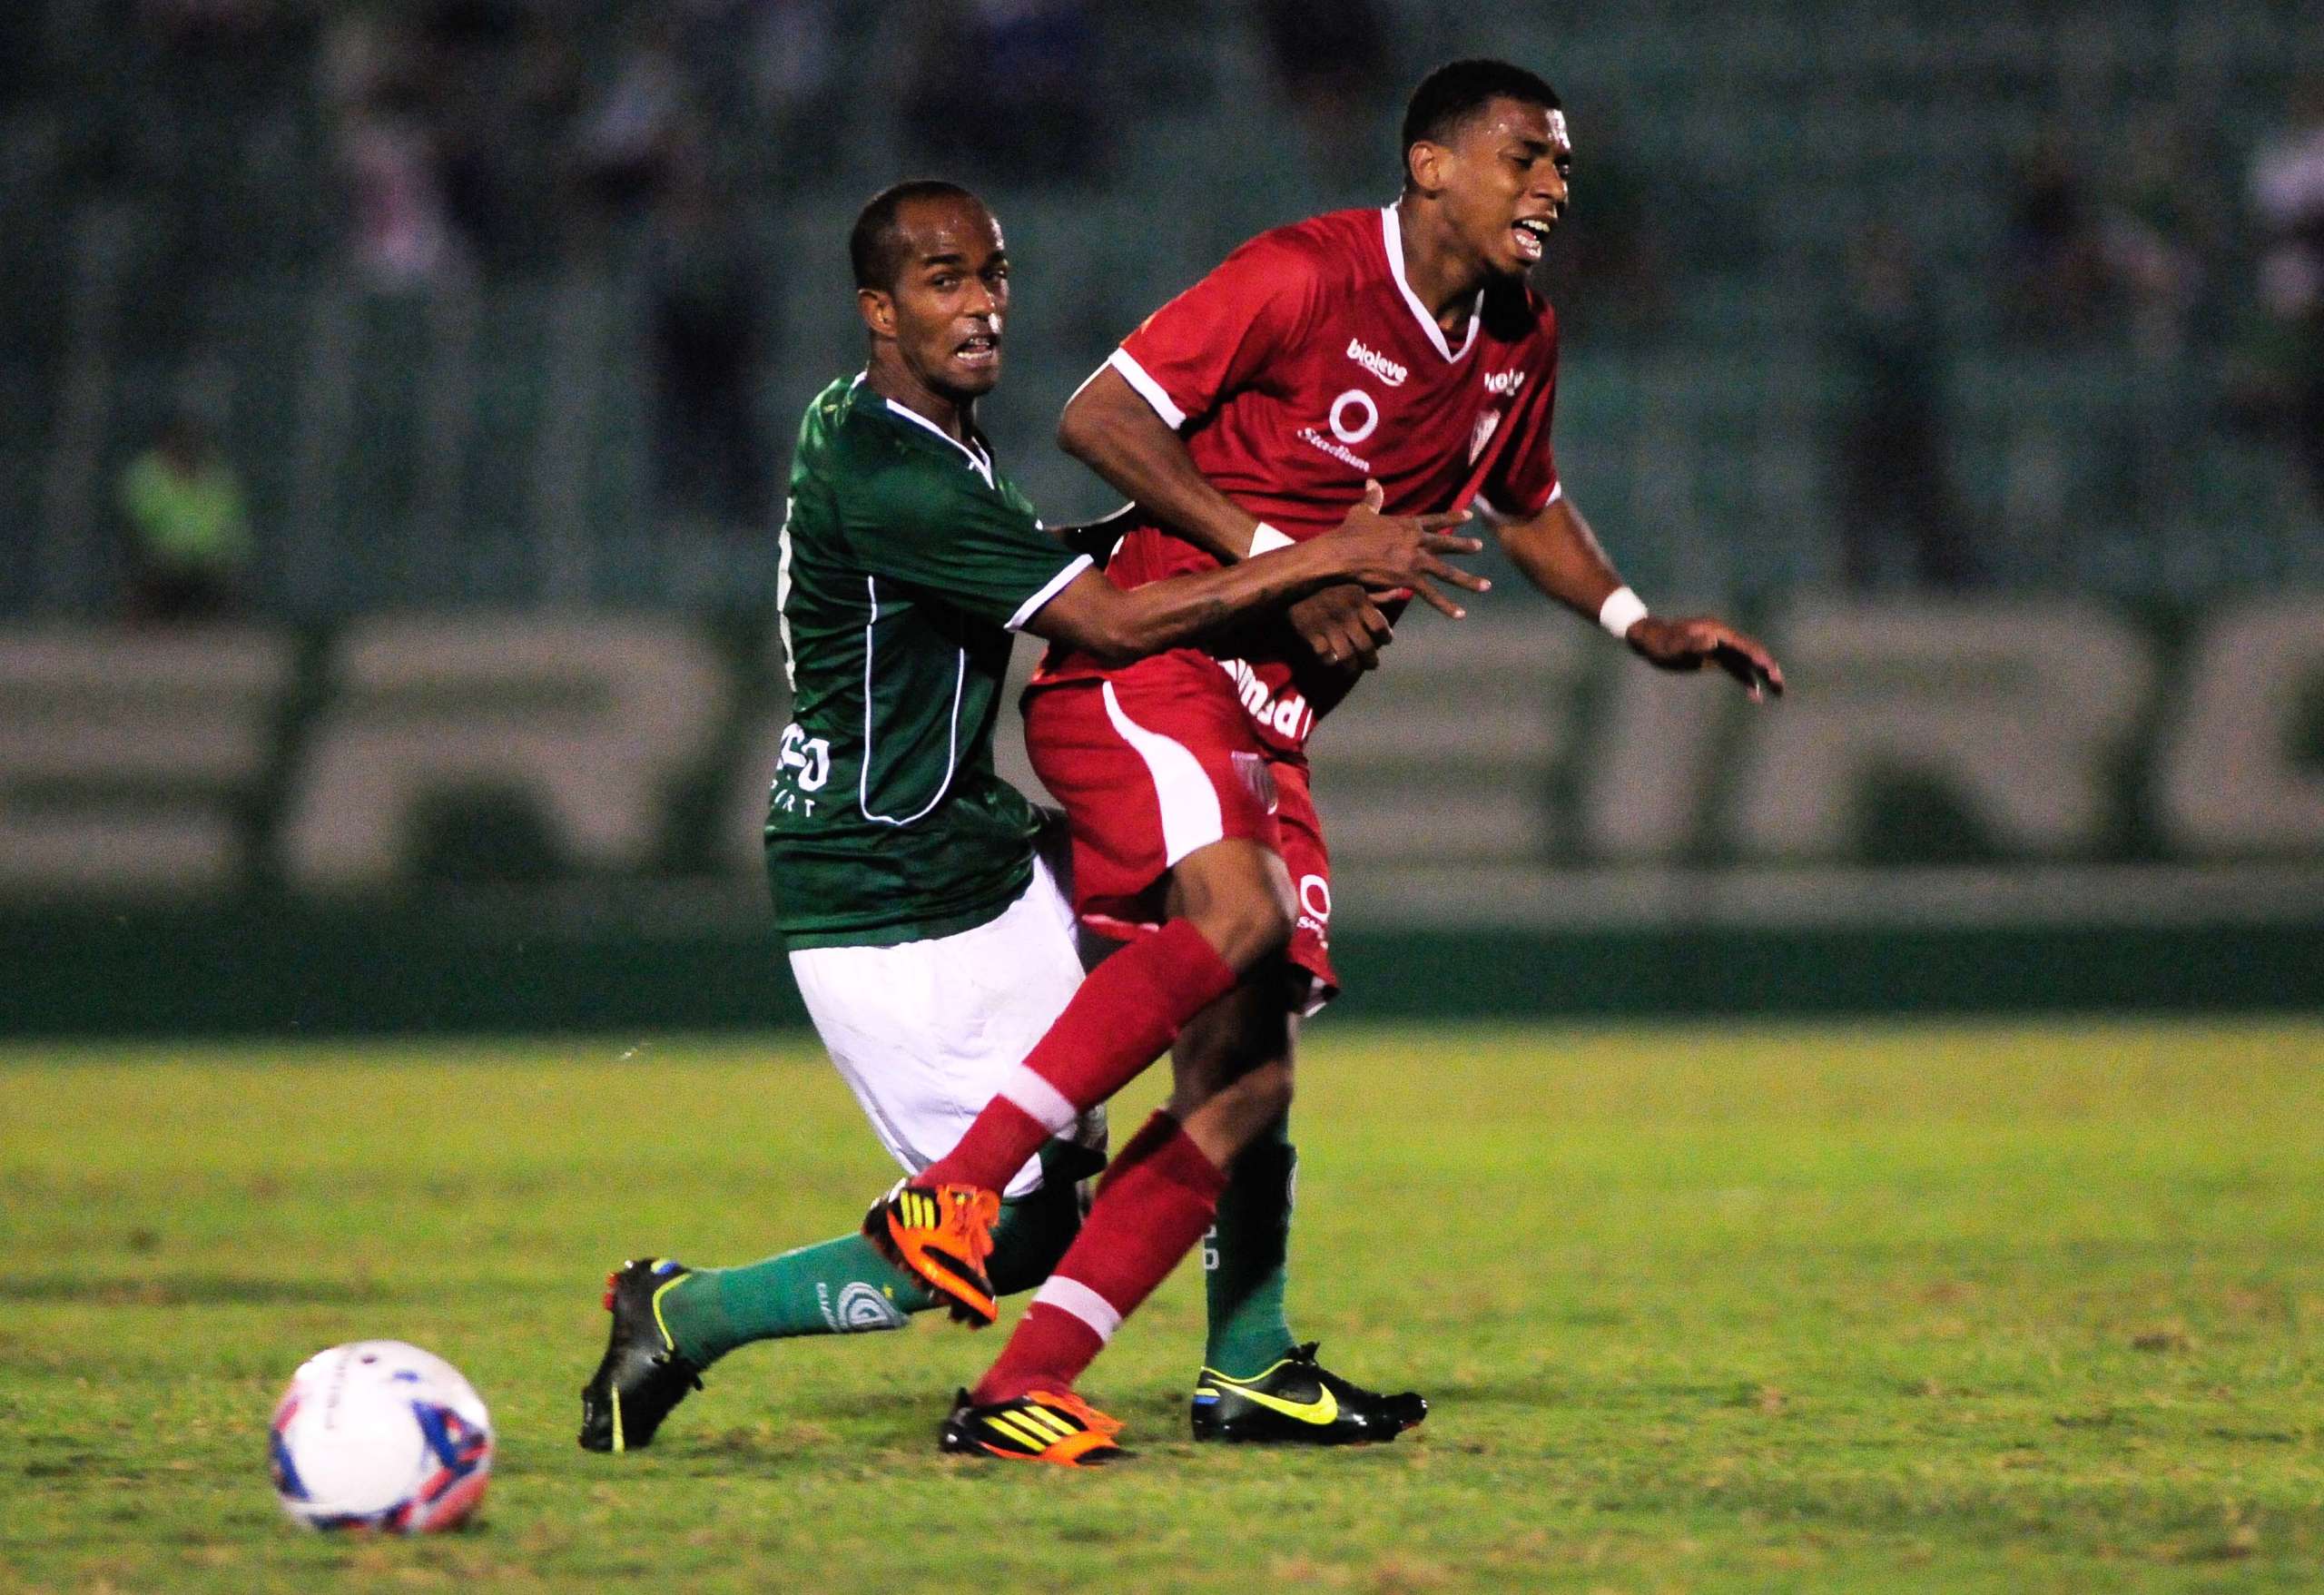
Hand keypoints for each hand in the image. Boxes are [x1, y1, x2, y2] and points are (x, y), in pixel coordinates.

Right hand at [1288, 583, 1393, 670]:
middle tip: (1373, 664)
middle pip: (1366, 647)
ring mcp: (1327, 625)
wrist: (1291, 579)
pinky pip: (1324, 656)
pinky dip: (1329, 661)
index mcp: (1359, 599)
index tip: (1386, 640)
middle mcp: (1346, 614)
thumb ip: (1377, 592)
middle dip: (1372, 660)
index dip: (1386, 637)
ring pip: (1347, 656)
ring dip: (1353, 666)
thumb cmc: (1328, 581)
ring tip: (1354, 668)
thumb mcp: (1354, 581)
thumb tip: (1402, 593)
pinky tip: (1332, 660)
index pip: (1380, 627)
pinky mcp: (1310, 633)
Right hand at [1317, 479, 1487, 618]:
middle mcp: (1417, 542)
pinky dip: (1447, 606)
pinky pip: (1431, 595)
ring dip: (1468, 580)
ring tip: (1485, 586)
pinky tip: (1461, 614)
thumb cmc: (1350, 531)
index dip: (1453, 518)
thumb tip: (1372, 481)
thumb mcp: (1362, 511)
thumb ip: (1373, 498)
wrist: (1344, 551)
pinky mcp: (1409, 578)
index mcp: (1408, 525)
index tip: (1469, 517)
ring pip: (1447, 572)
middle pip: (1446, 544)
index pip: (1436, 520)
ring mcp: (1415, 561)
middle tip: (1479, 547)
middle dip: (1464, 546)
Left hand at [1624, 614, 1785, 701]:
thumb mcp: (1673, 646)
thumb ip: (1692, 644)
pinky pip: (1736, 669)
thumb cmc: (1660, 643)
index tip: (1771, 670)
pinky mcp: (1716, 658)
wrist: (1650, 640)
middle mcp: (1723, 638)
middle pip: (1751, 652)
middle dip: (1768, 669)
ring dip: (1763, 676)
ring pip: (1748, 662)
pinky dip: (1747, 680)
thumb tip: (1712, 640)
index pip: (1743, 645)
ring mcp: (1721, 648)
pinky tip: (1756, 696)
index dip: (1758, 657)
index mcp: (1717, 632)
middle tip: (1781, 687)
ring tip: (1778, 693)